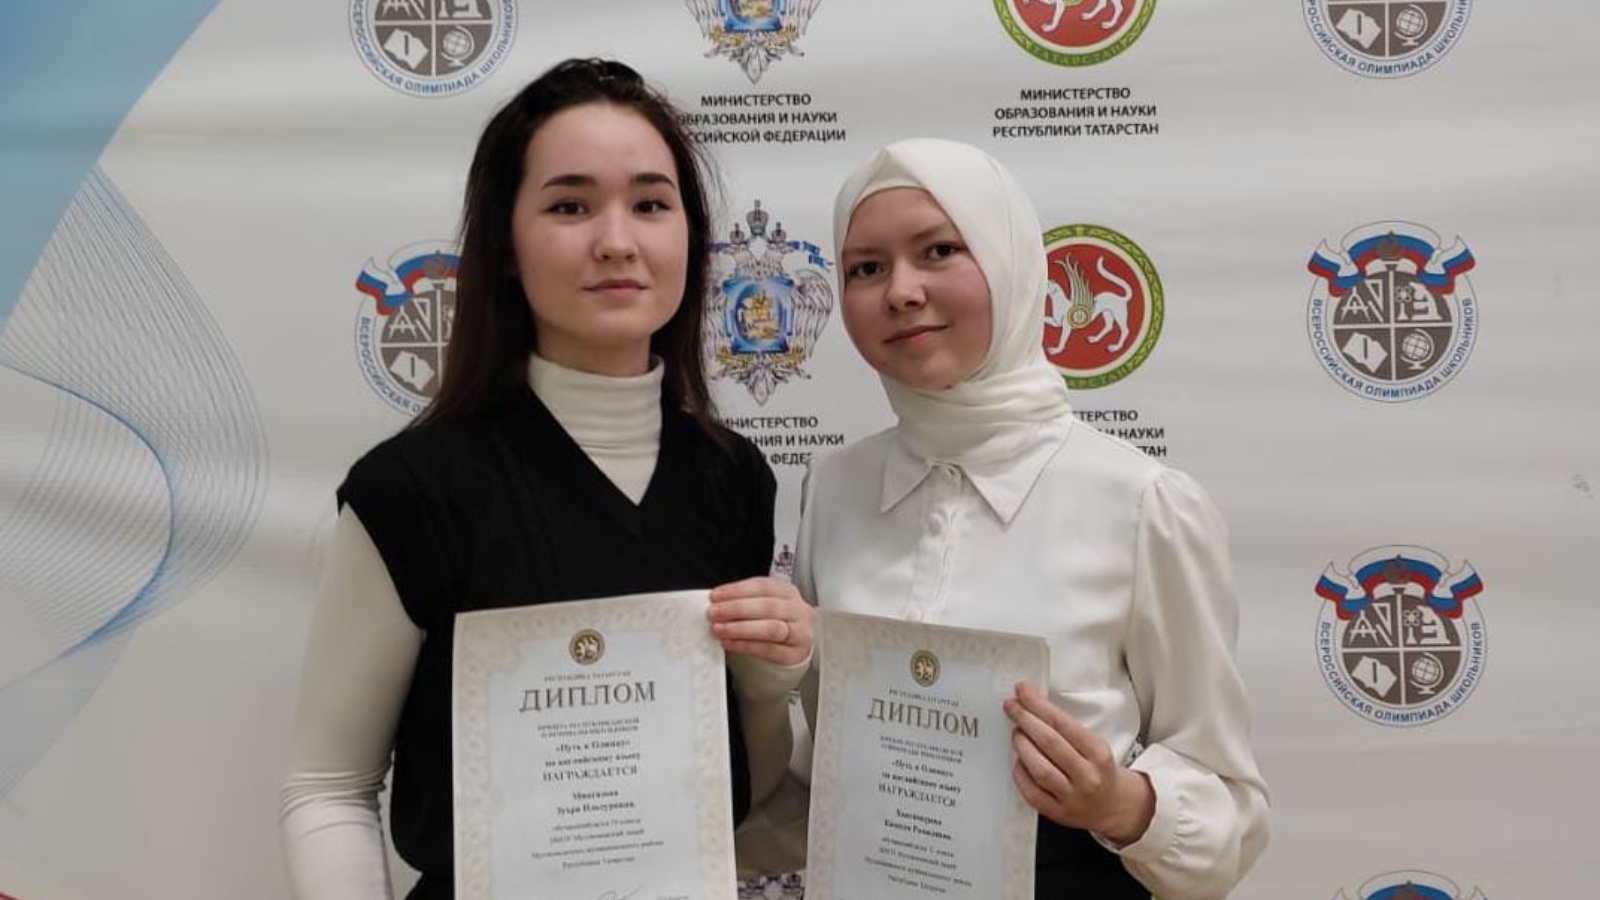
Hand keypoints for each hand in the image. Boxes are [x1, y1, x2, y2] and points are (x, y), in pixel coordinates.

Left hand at [706, 577, 812, 666]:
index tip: (715, 596)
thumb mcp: (762, 606)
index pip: (763, 586)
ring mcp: (799, 633)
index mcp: (788, 592)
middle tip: (714, 613)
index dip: (737, 590)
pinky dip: (745, 645)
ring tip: (719, 629)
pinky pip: (768, 649)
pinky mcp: (794, 654)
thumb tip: (717, 603)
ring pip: (771, 628)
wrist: (790, 647)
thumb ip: (743, 602)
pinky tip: (730, 643)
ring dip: (740, 629)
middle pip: (768, 606)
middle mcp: (798, 610)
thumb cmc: (772, 622)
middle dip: (736, 609)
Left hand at [1004, 681, 1154, 845]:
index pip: (1063, 724)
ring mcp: (1072, 797)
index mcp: (1098, 754)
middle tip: (1012, 707)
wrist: (1116, 807)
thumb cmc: (1101, 770)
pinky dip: (1021, 775)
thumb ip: (1066, 728)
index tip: (1023, 691)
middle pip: (1050, 743)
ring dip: (1022, 747)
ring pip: (1040, 769)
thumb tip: (1033, 705)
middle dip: (1026, 720)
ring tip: (1016, 733)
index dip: (1039, 705)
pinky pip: (1033, 793)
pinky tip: (1018, 762)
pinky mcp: (1058, 813)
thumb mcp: (1095, 745)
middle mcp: (1087, 776)